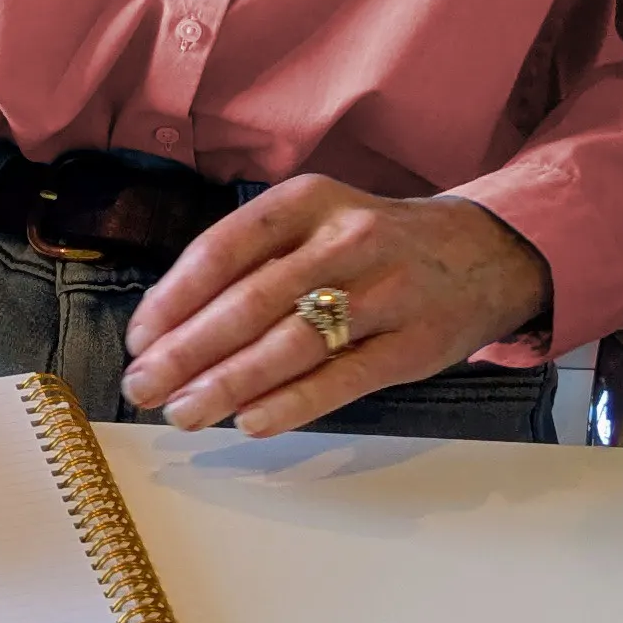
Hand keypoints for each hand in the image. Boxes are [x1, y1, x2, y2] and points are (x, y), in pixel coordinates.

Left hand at [120, 174, 550, 437]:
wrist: (483, 252)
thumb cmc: (373, 244)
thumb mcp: (316, 222)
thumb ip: (256, 261)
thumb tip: (172, 325)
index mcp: (307, 200)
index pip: (224, 248)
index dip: (175, 296)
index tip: (139, 337)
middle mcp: (345, 238)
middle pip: (251, 301)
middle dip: (186, 351)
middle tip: (142, 387)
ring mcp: (386, 291)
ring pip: (291, 344)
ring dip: (227, 384)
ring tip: (182, 413)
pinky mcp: (414, 344)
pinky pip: (343, 379)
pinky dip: (292, 403)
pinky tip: (249, 422)